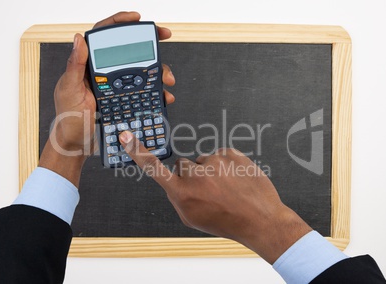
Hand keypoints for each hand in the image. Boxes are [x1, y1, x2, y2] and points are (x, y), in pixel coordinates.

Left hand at [39, 11, 175, 186]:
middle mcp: (105, 73)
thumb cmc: (68, 117)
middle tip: (164, 40)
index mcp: (89, 65)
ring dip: (158, 73)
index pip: (105, 37)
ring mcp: (116, 87)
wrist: (77, 143)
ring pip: (141, 72)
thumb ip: (75, 66)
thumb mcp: (69, 90)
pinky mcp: (125, 101)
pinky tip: (163, 96)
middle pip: (130, 52)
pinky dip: (156, 93)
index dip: (121, 23)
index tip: (138, 18)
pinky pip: (144, 93)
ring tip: (167, 80)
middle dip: (149, 46)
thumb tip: (78, 39)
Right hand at [118, 131, 311, 263]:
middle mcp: (195, 174)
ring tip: (226, 187)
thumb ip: (177, 197)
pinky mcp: (231, 153)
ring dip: (211, 170)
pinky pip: (221, 155)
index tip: (126, 136)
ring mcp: (214, 161)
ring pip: (204, 160)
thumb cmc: (226, 221)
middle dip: (192, 174)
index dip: (137, 151)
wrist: (259, 218)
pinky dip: (226, 165)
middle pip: (183, 165)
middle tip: (209, 189)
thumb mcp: (191, 218)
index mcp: (182, 192)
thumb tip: (174, 180)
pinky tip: (235, 179)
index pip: (153, 168)